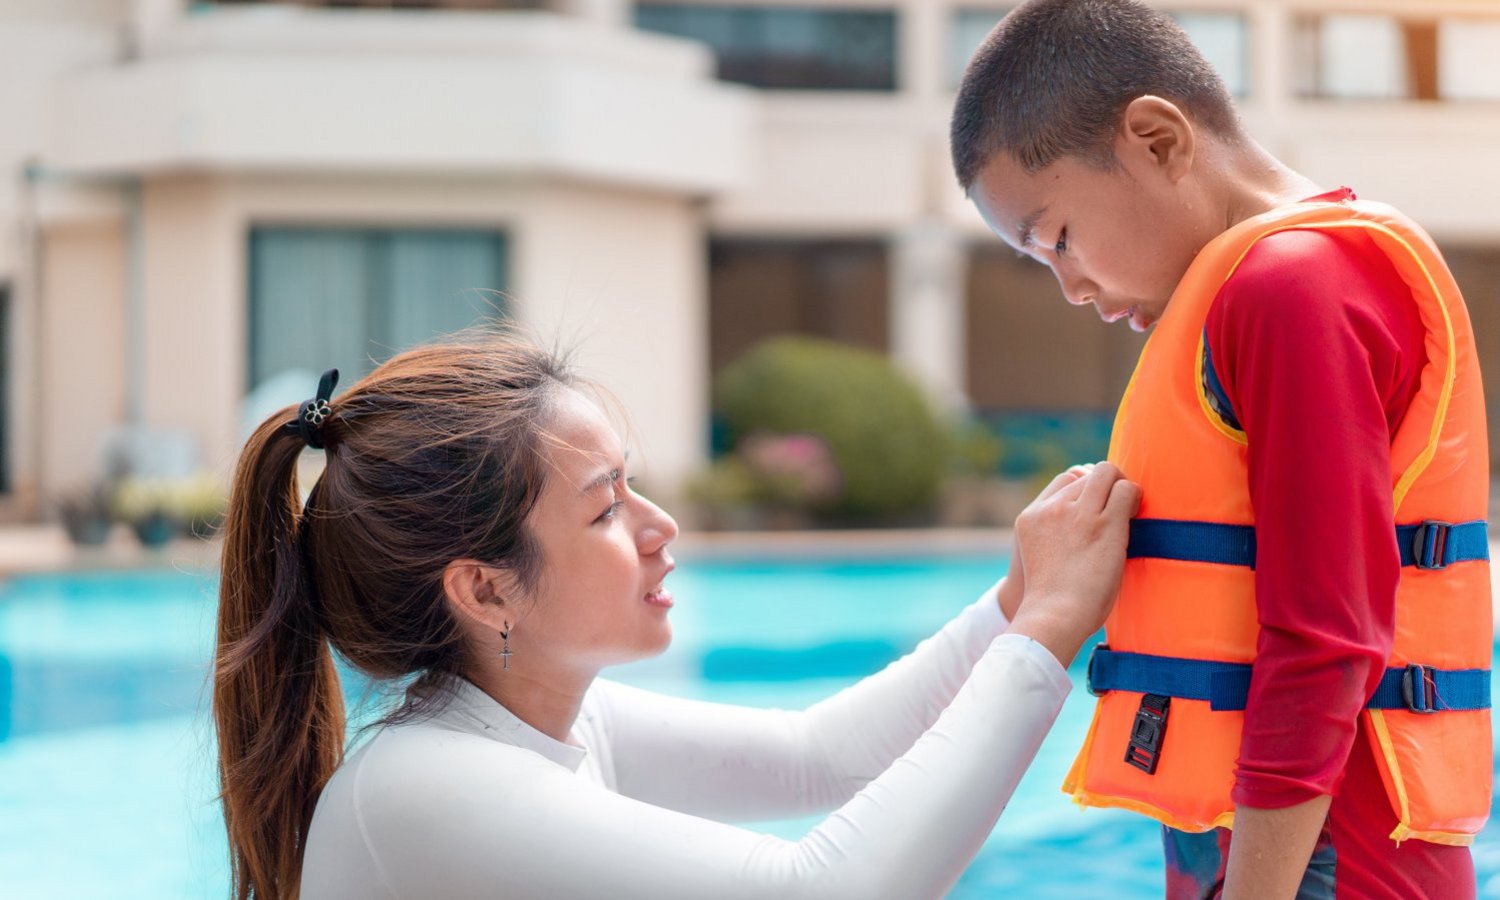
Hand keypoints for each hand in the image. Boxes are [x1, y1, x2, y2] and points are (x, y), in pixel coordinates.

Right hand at [1006, 462, 1139, 665]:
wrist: (1055, 616)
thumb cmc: (1054, 601)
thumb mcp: (1041, 556)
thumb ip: (1055, 535)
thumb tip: (1086, 531)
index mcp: (1031, 517)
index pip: (1064, 481)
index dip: (1086, 489)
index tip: (1099, 508)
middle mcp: (1051, 509)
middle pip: (1085, 474)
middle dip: (1105, 486)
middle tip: (1118, 508)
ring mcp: (1077, 514)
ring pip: (1106, 472)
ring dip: (1121, 487)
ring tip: (1128, 511)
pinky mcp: (1104, 524)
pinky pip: (1126, 490)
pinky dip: (1135, 497)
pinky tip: (1135, 516)